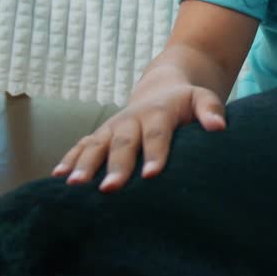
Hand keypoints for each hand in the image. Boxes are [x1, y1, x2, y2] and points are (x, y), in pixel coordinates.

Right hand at [51, 81, 225, 192]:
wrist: (163, 87)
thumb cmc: (187, 102)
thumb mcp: (202, 98)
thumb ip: (211, 109)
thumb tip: (219, 127)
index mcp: (158, 113)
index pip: (157, 134)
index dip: (155, 153)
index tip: (151, 175)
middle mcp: (131, 119)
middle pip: (123, 143)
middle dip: (116, 166)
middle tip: (110, 188)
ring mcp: (113, 127)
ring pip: (97, 144)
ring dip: (85, 164)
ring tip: (75, 185)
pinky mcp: (100, 134)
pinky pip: (82, 145)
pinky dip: (69, 159)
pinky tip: (57, 178)